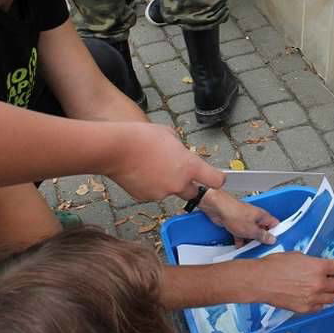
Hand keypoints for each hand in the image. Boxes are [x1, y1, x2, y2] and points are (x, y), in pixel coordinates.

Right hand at [106, 123, 224, 200]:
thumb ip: (180, 148)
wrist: (116, 148)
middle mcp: (179, 183)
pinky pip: (154, 193)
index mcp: (190, 166)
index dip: (216, 179)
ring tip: (151, 166)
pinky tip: (141, 172)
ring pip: (170, 191)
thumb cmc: (143, 137)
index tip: (215, 177)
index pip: (215, 180)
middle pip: (192, 192)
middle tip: (177, 171)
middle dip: (188, 184)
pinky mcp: (146, 198)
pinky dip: (150, 186)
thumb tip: (180, 154)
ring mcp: (162, 193)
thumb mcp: (170, 134)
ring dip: (166, 183)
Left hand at [198, 189, 278, 243]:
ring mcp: (245, 220)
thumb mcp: (251, 230)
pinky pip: (241, 234)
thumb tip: (272, 239)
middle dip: (261, 240)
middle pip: (262, 230)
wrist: (218, 209)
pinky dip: (240, 240)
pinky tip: (239, 247)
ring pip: (251, 233)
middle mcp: (255, 217)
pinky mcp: (236, 224)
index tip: (276, 243)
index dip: (276, 233)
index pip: (275, 224)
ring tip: (250, 250)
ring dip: (250, 241)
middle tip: (262, 249)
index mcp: (262, 216)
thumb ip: (262, 235)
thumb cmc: (234, 213)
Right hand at [253, 253, 333, 312]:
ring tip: (320, 289)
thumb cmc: (276, 264)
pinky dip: (318, 302)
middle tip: (332, 279)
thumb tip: (320, 265)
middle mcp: (319, 283)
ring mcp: (313, 298)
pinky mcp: (306, 309)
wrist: (261, 280)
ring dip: (329, 293)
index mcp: (319, 267)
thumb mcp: (298, 256)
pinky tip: (310, 297)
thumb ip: (313, 262)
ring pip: (333, 298)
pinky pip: (320, 307)